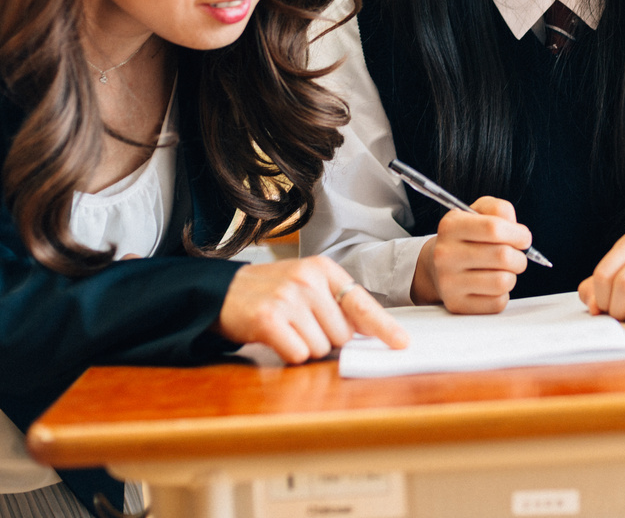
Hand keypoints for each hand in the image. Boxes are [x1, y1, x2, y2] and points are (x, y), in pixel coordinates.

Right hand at [215, 256, 407, 363]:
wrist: (222, 290)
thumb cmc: (271, 291)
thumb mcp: (308, 284)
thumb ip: (338, 303)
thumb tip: (372, 331)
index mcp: (324, 269)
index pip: (362, 303)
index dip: (384, 327)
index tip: (402, 343)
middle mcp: (308, 280)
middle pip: (342, 335)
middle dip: (326, 338)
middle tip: (301, 323)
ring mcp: (287, 298)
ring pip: (321, 348)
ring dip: (306, 346)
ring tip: (287, 327)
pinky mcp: (268, 319)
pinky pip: (298, 354)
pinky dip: (289, 353)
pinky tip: (275, 336)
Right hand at [411, 197, 529, 313]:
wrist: (436, 266)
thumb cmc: (465, 238)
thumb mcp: (477, 213)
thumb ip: (499, 210)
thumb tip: (517, 230)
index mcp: (451, 226)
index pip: (494, 228)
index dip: (517, 234)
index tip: (523, 238)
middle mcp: (445, 254)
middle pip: (502, 256)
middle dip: (519, 257)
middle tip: (515, 256)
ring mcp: (448, 282)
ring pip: (502, 282)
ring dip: (511, 276)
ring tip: (503, 271)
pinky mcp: (456, 304)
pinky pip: (497, 303)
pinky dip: (502, 295)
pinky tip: (492, 286)